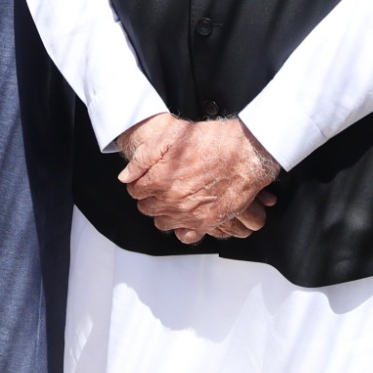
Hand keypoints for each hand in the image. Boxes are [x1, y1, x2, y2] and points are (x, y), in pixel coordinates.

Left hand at [119, 117, 279, 242]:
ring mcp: (190, 214)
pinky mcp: (209, 222)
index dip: (138, 183)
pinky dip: (182, 228)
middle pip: (147, 208)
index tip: (145, 179)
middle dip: (149, 197)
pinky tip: (185, 215)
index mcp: (160, 178)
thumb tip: (126, 176)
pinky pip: (186, 235)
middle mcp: (173, 200)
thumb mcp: (170, 136)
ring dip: (163, 212)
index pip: (135, 191)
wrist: (246, 152)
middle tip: (158, 187)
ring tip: (172, 199)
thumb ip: (143, 157)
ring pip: (163, 223)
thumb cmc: (212, 140)